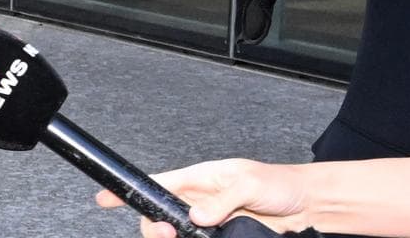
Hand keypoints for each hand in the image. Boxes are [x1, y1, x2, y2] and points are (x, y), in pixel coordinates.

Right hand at [96, 159, 311, 237]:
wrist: (305, 205)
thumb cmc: (280, 184)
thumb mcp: (251, 184)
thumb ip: (223, 200)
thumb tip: (196, 216)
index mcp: (202, 177)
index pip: (159, 183)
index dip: (130, 190)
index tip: (105, 198)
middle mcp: (200, 199)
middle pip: (159, 216)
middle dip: (154, 227)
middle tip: (166, 234)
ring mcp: (208, 221)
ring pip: (175, 234)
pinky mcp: (219, 237)